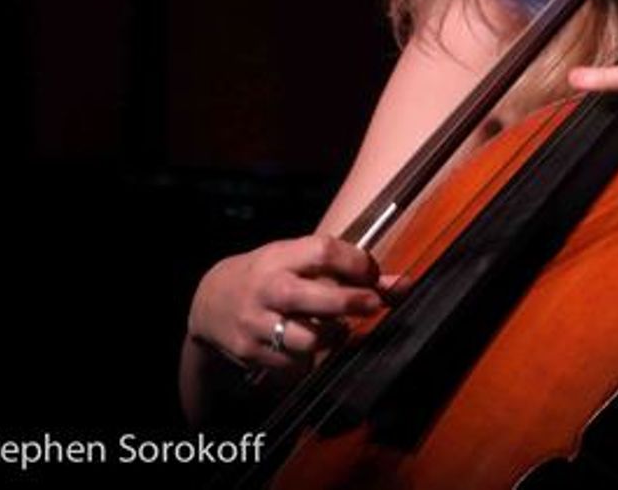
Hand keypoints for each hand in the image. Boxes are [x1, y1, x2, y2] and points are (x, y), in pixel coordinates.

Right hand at [187, 235, 397, 373]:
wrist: (211, 301)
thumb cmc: (271, 274)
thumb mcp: (301, 260)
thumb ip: (351, 271)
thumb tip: (405, 284)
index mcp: (282, 257)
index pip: (325, 251)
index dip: (356, 263)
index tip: (370, 274)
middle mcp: (269, 288)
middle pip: (318, 298)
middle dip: (352, 303)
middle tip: (373, 304)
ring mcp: (257, 323)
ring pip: (308, 339)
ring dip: (333, 338)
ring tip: (338, 330)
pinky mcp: (251, 353)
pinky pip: (294, 365)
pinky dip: (310, 360)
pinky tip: (311, 348)